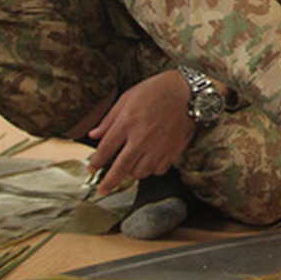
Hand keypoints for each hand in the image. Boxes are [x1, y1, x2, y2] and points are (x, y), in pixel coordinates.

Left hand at [87, 70, 197, 194]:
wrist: (188, 91)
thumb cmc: (158, 90)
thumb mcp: (128, 97)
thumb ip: (109, 119)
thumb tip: (94, 134)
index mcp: (127, 122)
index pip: (105, 149)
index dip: (95, 162)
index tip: (92, 168)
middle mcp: (141, 137)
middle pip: (121, 168)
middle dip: (109, 182)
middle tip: (103, 189)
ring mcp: (158, 146)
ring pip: (140, 172)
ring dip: (133, 172)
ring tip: (131, 166)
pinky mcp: (172, 151)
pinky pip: (158, 170)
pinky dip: (152, 169)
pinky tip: (149, 160)